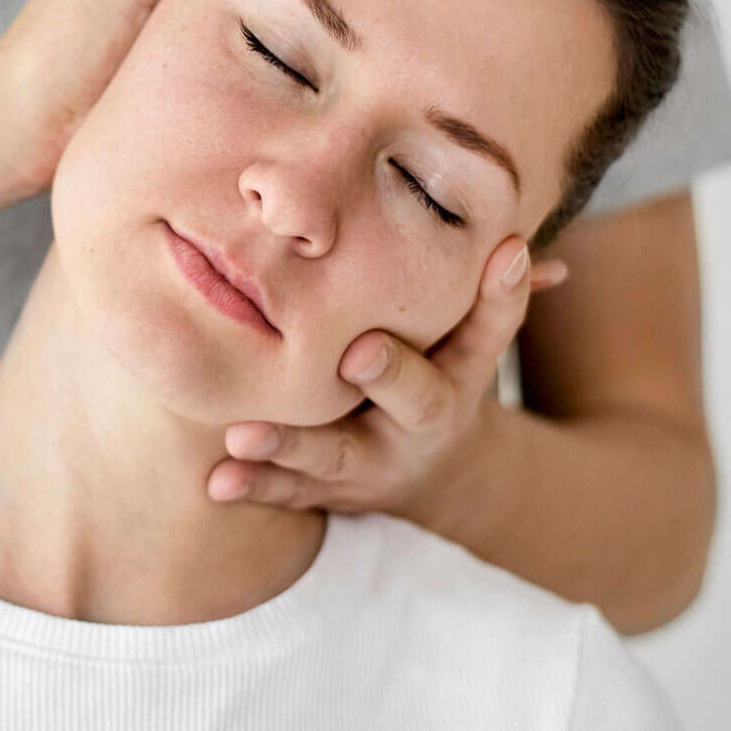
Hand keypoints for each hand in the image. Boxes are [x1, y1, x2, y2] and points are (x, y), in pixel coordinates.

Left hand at [207, 237, 569, 518]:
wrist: (433, 477)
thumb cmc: (437, 378)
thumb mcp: (470, 343)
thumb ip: (486, 297)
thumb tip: (511, 239)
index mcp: (462, 373)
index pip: (488, 332)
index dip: (499, 297)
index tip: (504, 250)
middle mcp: (423, 421)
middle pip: (416, 399)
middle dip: (390, 375)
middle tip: (357, 353)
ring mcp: (374, 460)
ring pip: (334, 454)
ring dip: (290, 446)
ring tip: (244, 436)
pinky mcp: (328, 489)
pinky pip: (291, 491)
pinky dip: (256, 486)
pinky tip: (219, 482)